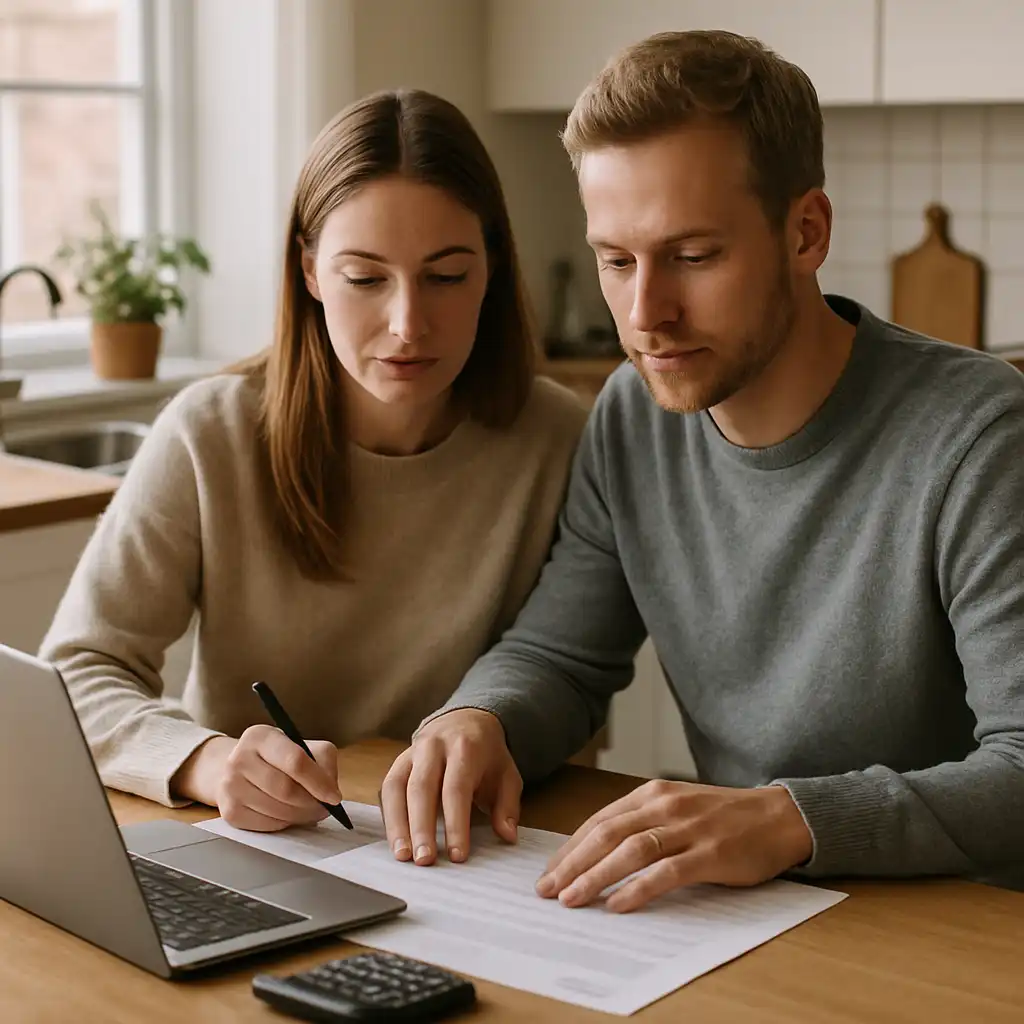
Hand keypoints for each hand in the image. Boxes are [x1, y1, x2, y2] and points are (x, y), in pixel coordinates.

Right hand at [173, 726, 341, 830]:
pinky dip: (285, 824)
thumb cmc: (277, 757)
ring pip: (277, 811)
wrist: (236, 768)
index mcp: (261, 736)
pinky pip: (267, 825)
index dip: (318, 782)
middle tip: (325, 808)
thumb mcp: (301, 745)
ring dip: (300, 816)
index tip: (334, 797)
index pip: (295, 761)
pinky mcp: (229, 812)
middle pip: (286, 790)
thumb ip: (322, 761)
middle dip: (311, 803)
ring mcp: (230, 786)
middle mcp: (239, 758)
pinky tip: (288, 814)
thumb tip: (330, 791)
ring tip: (309, 811)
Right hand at [380, 709, 521, 865]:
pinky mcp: (398, 762)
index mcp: (464, 748)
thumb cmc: (487, 755)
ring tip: (402, 856)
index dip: (456, 823)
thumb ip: (508, 806)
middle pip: (421, 787)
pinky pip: (387, 788)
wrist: (466, 720)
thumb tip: (508, 836)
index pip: (456, 788)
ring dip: (397, 824)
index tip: (457, 855)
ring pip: (396, 787)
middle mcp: (433, 746)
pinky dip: (388, 815)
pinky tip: (395, 840)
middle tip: (424, 860)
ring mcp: (412, 752)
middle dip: (421, 826)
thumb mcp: (507, 774)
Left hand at [535, 779, 812, 912]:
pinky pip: (667, 871)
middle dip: (572, 863)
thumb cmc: (723, 816)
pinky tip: (618, 904)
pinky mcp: (710, 852)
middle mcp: (665, 806)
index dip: (570, 847)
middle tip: (548, 889)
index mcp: (651, 794)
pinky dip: (638, 888)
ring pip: (630, 851)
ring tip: (572, 898)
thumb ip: (642, 823)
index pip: (599, 821)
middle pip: (607, 834)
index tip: (549, 871)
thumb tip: (598, 853)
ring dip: (596, 876)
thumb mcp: (676, 807)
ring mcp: (688, 828)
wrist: (779, 815)